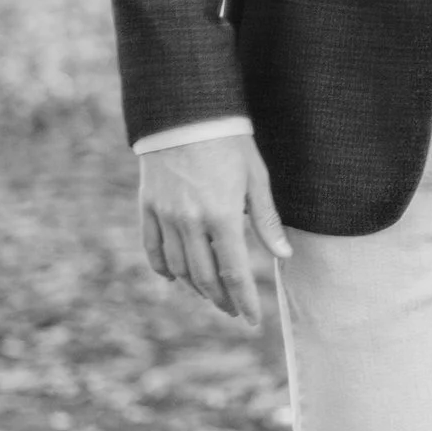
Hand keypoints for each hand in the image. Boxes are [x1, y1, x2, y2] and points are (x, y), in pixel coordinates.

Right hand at [138, 135, 288, 328]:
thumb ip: (266, 221)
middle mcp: (190, 222)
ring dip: (195, 287)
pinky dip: (163, 268)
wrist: (186, 110)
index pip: (234, 273)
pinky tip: (174, 278)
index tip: (251, 320)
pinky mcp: (147, 206)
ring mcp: (165, 215)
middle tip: (233, 310)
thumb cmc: (230, 142)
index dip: (244, 301)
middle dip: (221, 300)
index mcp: (221, 217)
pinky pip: (152, 248)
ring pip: (177, 268)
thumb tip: (284, 256)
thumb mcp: (256, 179)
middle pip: (205, 277)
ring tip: (211, 294)